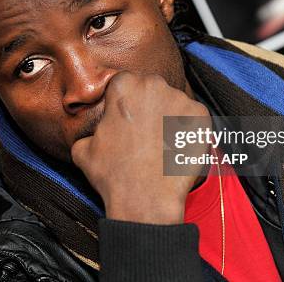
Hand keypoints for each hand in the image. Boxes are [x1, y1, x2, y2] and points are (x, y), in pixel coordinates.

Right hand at [71, 71, 209, 224]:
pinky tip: (177, 147)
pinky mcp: (201, 116)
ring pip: (174, 102)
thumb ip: (91, 130)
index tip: (127, 119)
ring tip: (161, 144)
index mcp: (124, 85)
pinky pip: (194, 117)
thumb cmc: (113, 174)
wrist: (146, 200)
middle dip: (148, 106)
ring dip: (168, 117)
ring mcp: (180, 99)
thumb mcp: (83, 149)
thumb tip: (95, 131)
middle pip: (151, 88)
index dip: (125, 102)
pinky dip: (188, 130)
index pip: (126, 83)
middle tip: (144, 132)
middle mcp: (154, 84)